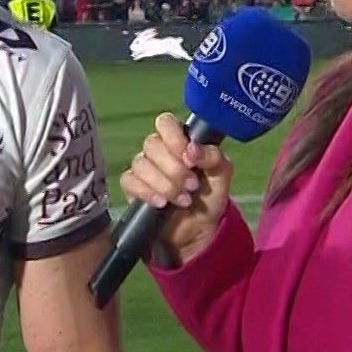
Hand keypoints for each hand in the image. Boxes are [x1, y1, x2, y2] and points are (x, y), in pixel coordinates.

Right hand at [118, 111, 232, 263]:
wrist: (198, 228)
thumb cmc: (209, 195)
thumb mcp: (221, 175)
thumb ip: (213, 157)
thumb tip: (192, 149)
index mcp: (179, 140)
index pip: (165, 123)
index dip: (174, 138)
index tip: (189, 158)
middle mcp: (158, 150)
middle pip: (152, 145)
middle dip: (174, 169)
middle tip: (192, 186)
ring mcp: (144, 168)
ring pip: (141, 164)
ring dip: (164, 183)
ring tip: (183, 200)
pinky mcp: (133, 187)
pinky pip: (130, 181)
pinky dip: (147, 192)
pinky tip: (162, 203)